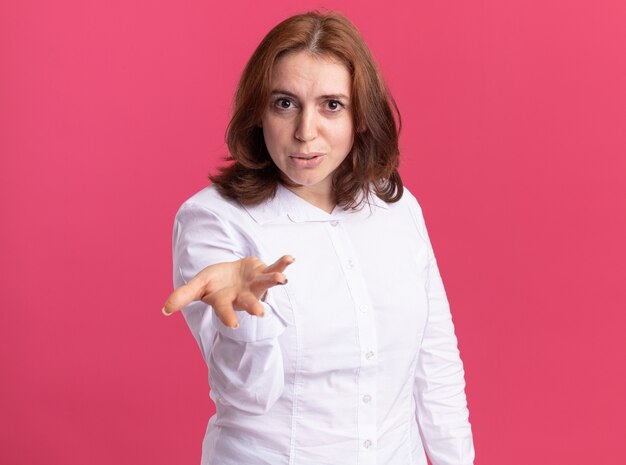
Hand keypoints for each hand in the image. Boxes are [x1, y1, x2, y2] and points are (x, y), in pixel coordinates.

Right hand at [162, 255, 293, 327]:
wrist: (231, 275)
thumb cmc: (214, 283)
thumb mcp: (198, 286)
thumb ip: (183, 297)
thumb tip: (164, 310)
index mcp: (225, 301)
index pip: (225, 310)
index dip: (228, 317)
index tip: (234, 325)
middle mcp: (243, 296)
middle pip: (248, 302)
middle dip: (254, 307)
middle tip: (260, 313)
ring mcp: (255, 284)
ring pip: (266, 284)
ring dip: (274, 281)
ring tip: (283, 279)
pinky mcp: (263, 271)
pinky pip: (275, 267)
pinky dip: (283, 264)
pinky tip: (290, 258)